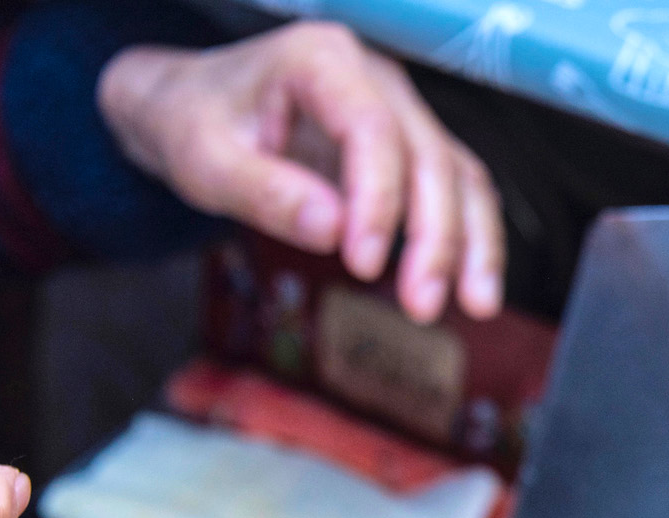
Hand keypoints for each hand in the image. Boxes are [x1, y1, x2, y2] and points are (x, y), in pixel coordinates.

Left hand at [98, 22, 505, 323]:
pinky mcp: (407, 148)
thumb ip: (265, 193)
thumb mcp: (203, 160)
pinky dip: (470, 241)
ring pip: (458, 173)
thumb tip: (331, 231)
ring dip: (471, 243)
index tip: (361, 263)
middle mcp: (373, 77)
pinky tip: (473, 289)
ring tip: (476, 305)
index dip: (377, 199)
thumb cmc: (194, 122)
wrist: (192, 105)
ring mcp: (398, 110)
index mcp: (318, 61)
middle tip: (421, 304)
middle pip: (429, 155)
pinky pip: (455, 190)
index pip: (371, 128)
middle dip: (436, 235)